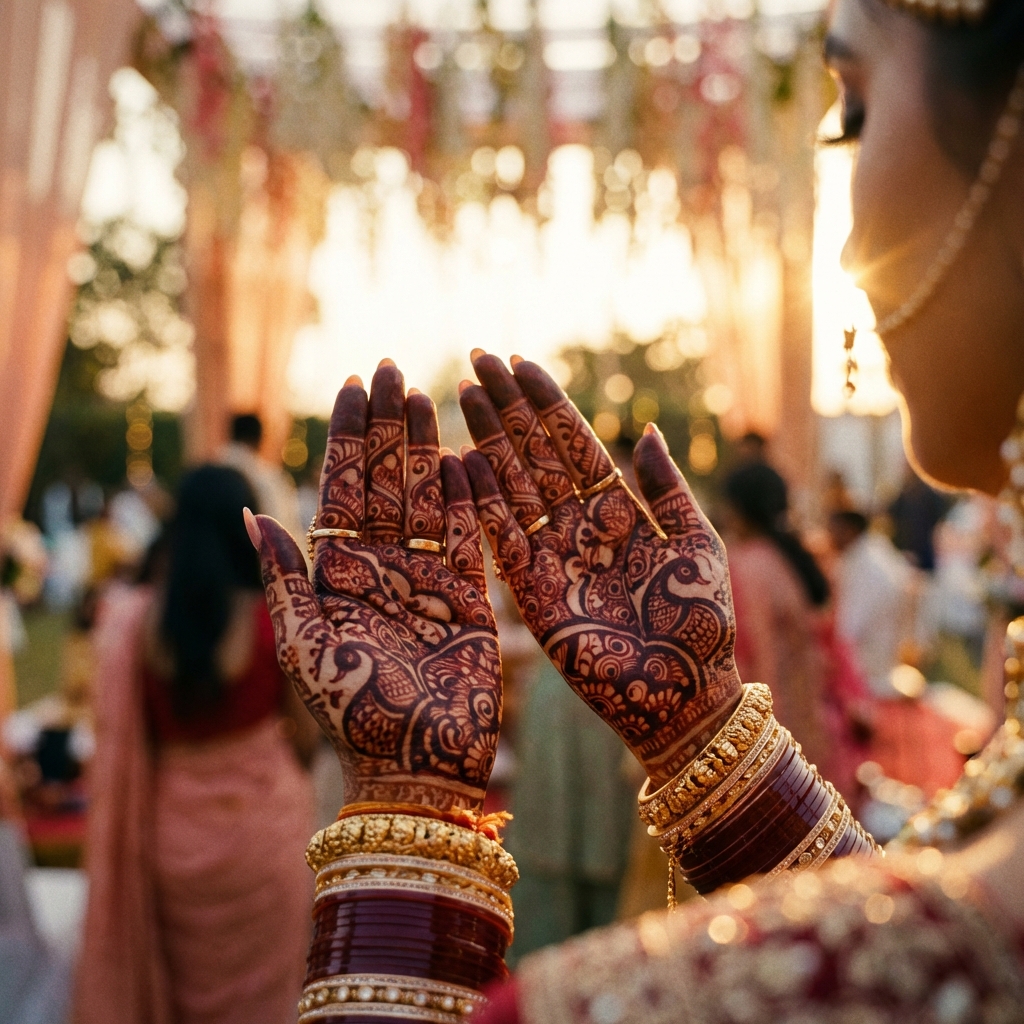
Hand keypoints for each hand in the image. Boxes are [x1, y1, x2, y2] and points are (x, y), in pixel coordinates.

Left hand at [248, 361, 499, 810]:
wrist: (415, 766)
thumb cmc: (353, 712)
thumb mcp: (306, 643)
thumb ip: (284, 577)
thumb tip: (249, 512)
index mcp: (338, 573)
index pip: (342, 487)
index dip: (348, 436)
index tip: (353, 385)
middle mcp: (382, 566)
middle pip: (385, 481)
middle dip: (386, 426)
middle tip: (391, 369)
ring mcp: (427, 577)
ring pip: (427, 497)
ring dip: (425, 447)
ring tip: (426, 395)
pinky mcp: (470, 594)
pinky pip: (471, 535)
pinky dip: (470, 496)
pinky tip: (466, 454)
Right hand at [459, 353, 740, 786]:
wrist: (682, 696)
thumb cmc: (699, 621)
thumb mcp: (695, 543)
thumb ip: (665, 487)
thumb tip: (647, 429)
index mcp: (618, 509)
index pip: (574, 443)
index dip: (546, 404)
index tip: (520, 363)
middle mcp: (577, 526)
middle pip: (535, 454)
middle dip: (508, 408)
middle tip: (478, 360)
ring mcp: (550, 555)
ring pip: (512, 485)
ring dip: (488, 440)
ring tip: (463, 394)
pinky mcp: (530, 592)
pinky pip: (501, 537)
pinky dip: (481, 500)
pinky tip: (462, 459)